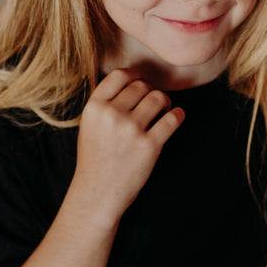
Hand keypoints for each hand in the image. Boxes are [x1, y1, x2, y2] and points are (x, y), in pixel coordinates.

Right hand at [74, 68, 184, 219]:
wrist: (98, 193)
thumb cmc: (96, 158)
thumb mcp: (89, 124)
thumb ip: (105, 102)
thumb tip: (133, 81)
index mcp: (94, 107)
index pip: (120, 75)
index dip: (135, 74)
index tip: (142, 80)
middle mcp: (111, 114)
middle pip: (142, 85)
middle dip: (150, 91)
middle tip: (152, 103)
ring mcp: (131, 129)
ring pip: (158, 97)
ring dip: (165, 102)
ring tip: (162, 111)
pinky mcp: (149, 145)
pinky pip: (173, 118)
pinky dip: (178, 115)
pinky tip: (176, 117)